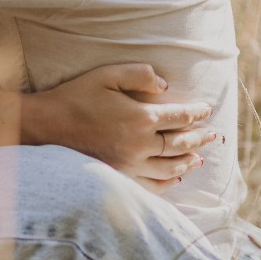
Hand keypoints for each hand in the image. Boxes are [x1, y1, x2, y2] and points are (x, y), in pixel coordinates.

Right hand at [23, 63, 215, 181]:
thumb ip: (138, 74)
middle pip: (180, 143)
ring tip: (200, 157)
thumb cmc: (75, 96)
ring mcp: (131, 165)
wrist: (47, 126)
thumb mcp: (106, 75)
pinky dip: (168, 182)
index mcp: (140, 118)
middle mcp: (141, 145)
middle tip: (213, 135)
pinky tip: (175, 178)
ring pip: (171, 167)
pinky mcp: (120, 177)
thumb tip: (164, 84)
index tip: (206, 110)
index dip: (196, 113)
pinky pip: (152, 185)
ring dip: (189, 160)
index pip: (179, 116)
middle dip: (199, 138)